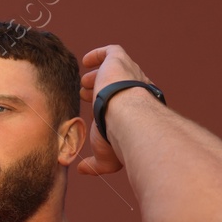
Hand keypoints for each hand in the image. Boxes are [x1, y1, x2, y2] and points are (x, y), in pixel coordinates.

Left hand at [77, 44, 151, 176]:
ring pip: (115, 69)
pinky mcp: (118, 61)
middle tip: (85, 93)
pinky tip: (86, 61)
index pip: (124, 102)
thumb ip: (95, 164)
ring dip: (98, 76)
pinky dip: (99, 55)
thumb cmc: (120, 139)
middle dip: (102, 88)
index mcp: (138, 110)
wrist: (127, 117)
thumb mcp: (107, 158)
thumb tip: (82, 169)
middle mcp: (137, 90)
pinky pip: (111, 52)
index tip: (93, 106)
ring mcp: (129, 74)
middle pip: (119, 85)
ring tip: (84, 83)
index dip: (107, 103)